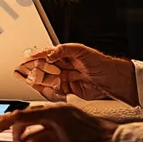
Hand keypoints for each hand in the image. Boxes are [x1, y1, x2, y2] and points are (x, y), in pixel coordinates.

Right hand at [0, 104, 118, 141]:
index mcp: (54, 112)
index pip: (20, 115)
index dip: (0, 122)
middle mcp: (55, 112)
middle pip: (24, 121)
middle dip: (18, 136)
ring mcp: (59, 118)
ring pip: (33, 128)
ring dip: (29, 141)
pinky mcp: (63, 126)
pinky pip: (43, 132)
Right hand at [16, 43, 137, 103]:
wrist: (116, 81)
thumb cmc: (102, 63)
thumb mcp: (82, 51)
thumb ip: (63, 50)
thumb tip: (49, 54)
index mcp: (67, 54)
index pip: (47, 55)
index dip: (36, 57)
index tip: (26, 60)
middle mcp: (66, 66)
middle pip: (46, 68)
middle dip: (35, 70)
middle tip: (26, 73)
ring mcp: (68, 78)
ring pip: (49, 80)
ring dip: (41, 81)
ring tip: (33, 82)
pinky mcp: (71, 90)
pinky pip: (56, 91)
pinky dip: (50, 91)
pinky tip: (45, 90)